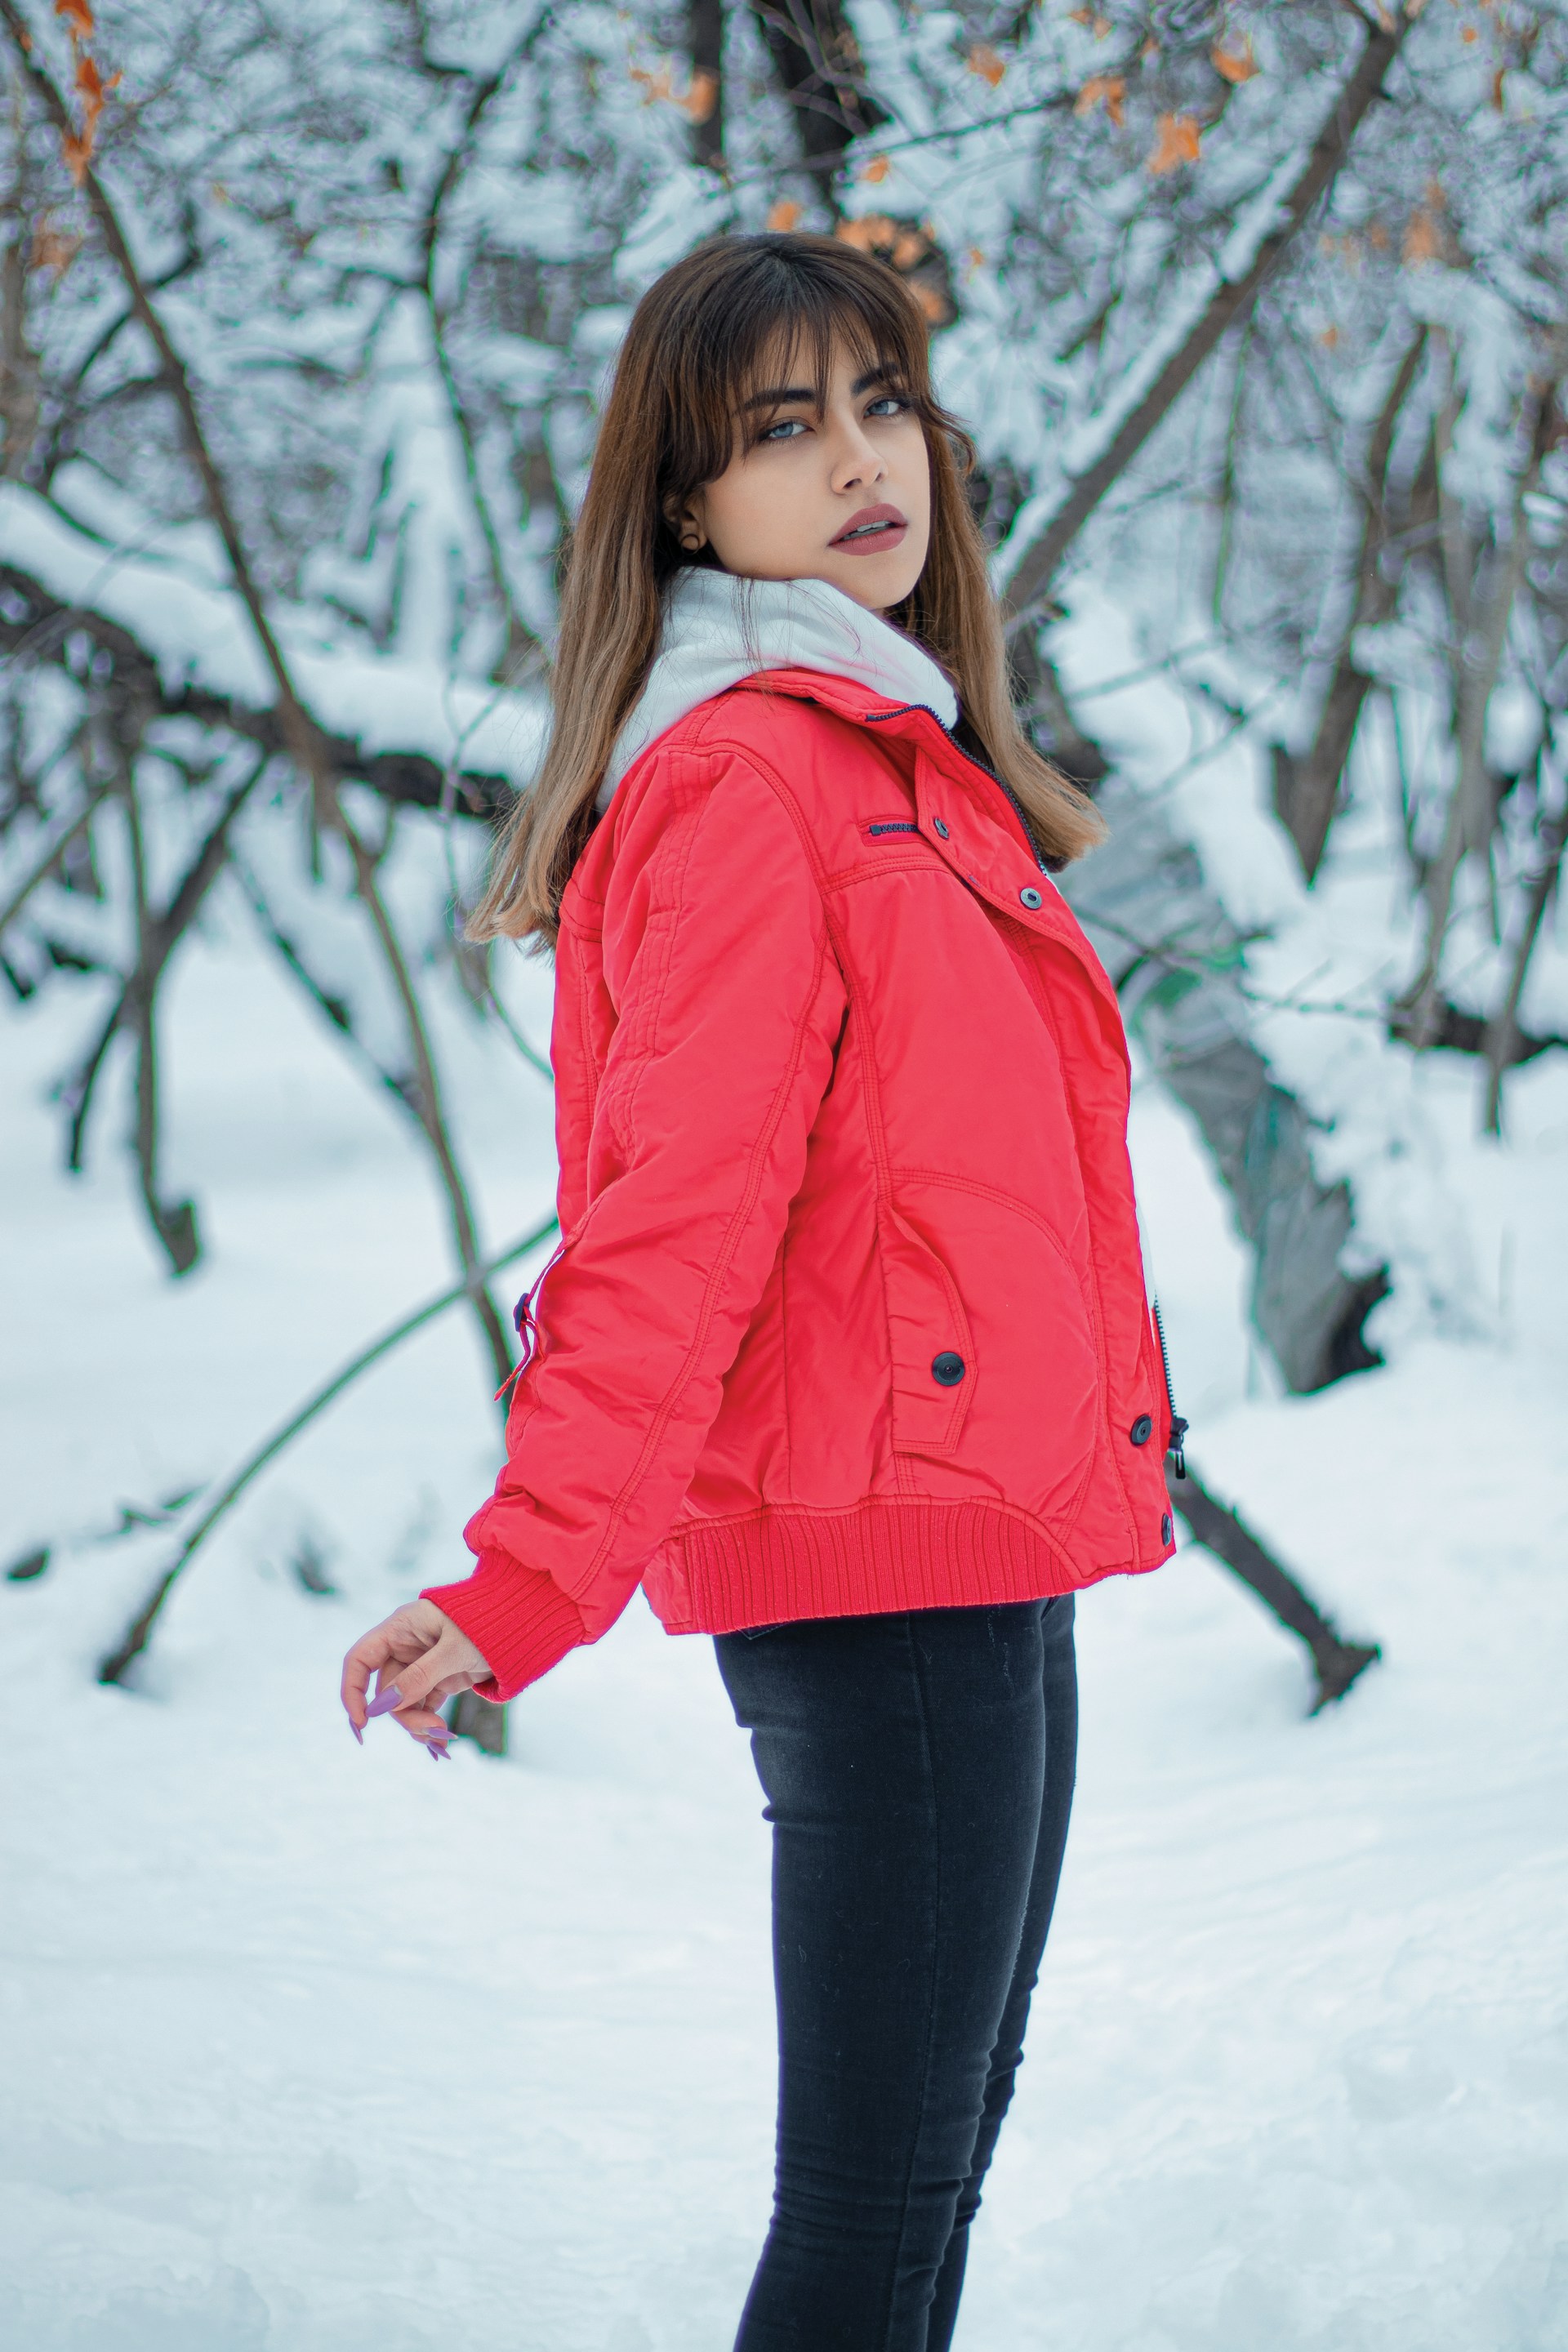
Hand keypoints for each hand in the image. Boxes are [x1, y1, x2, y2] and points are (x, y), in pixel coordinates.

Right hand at [340, 1599, 492, 1755]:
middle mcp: (405, 1645)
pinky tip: (440, 1742)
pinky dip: (428, 1723)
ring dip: (417, 1723)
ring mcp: (421, 1663)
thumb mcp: (455, 1650)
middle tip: (432, 1729)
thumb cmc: (489, 1624)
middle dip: (403, 1715)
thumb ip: (421, 1676)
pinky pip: (423, 1705)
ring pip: (403, 1702)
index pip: (360, 1659)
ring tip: (442, 1737)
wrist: (523, 1624)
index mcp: (401, 1627)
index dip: (353, 1691)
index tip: (362, 1723)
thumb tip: (386, 1705)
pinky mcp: (438, 1678)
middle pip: (385, 1690)